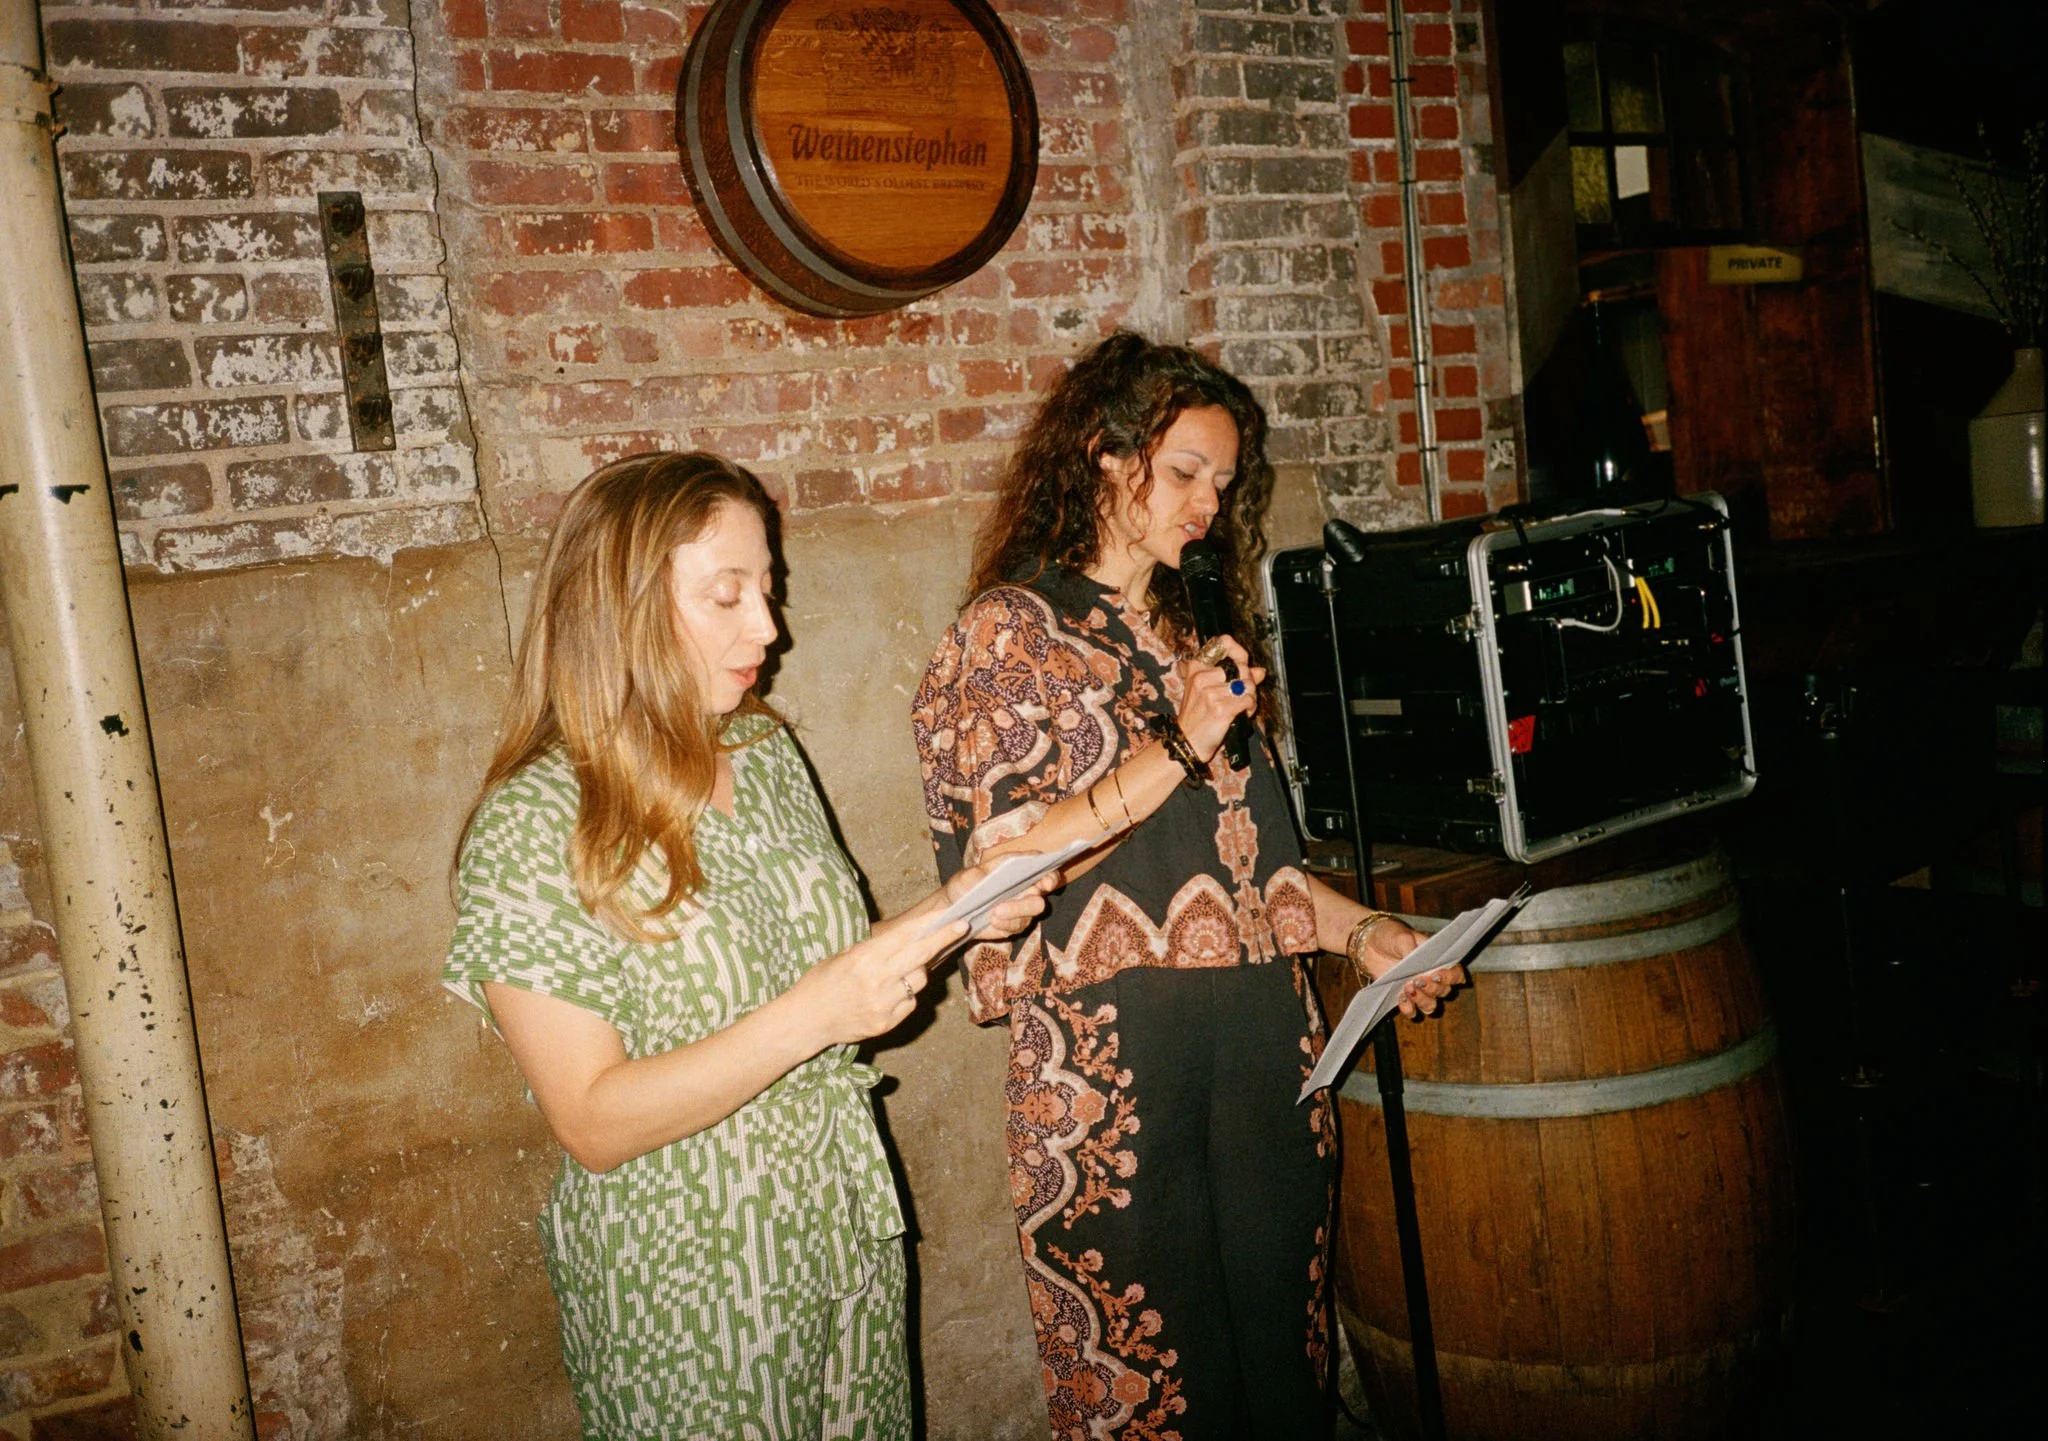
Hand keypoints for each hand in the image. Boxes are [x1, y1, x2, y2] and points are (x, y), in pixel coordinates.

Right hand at [790, 913, 968, 1048]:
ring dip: (918, 970)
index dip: (930, 925)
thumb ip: (876, 948)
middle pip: (921, 955)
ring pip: (919, 980)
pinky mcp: (887, 1023)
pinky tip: (889, 992)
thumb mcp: (844, 955)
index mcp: (864, 959)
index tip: (951, 916)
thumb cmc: (821, 982)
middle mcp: (877, 981)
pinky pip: (910, 1002)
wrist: (806, 1021)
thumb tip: (909, 936)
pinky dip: (906, 994)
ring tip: (900, 968)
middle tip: (961, 925)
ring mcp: (884, 1005)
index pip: (906, 937)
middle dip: (944, 938)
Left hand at [938, 854, 1057, 940]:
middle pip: (1038, 899)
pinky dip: (1004, 925)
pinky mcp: (1013, 925)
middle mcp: (1026, 889)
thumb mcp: (968, 875)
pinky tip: (991, 921)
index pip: (1043, 870)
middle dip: (1026, 904)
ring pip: (1028, 916)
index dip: (1050, 877)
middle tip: (1006, 905)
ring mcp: (1021, 909)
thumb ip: (980, 875)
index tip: (1046, 883)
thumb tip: (992, 880)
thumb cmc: (965, 885)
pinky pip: (1016, 927)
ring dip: (1011, 915)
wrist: (954, 906)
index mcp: (1020, 870)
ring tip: (993, 913)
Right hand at [1173, 633, 1263, 762]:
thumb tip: (1259, 671)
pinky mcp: (1221, 708)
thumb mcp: (1209, 692)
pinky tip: (1244, 713)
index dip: (1239, 652)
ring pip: (1247, 684)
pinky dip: (1250, 708)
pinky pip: (1248, 700)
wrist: (1186, 742)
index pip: (1223, 643)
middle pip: (1241, 667)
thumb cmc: (1197, 717)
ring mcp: (1210, 693)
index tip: (1243, 664)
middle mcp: (1202, 677)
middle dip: (1249, 681)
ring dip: (1251, 696)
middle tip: (1244, 694)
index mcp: (1196, 668)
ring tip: (1244, 706)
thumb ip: (1235, 678)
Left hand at [1356, 918, 1465, 1018]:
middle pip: (1444, 991)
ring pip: (1430, 1005)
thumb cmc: (1391, 936)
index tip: (1437, 974)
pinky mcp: (1403, 997)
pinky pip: (1411, 1011)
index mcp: (1437, 960)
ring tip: (1407, 987)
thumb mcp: (1402, 936)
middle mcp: (1431, 977)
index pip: (1455, 973)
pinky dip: (1408, 1009)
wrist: (1369, 943)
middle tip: (1417, 979)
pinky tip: (1401, 998)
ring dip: (1422, 1000)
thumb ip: (1411, 949)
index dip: (1451, 978)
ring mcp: (1418, 989)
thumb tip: (1416, 962)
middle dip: (1433, 988)